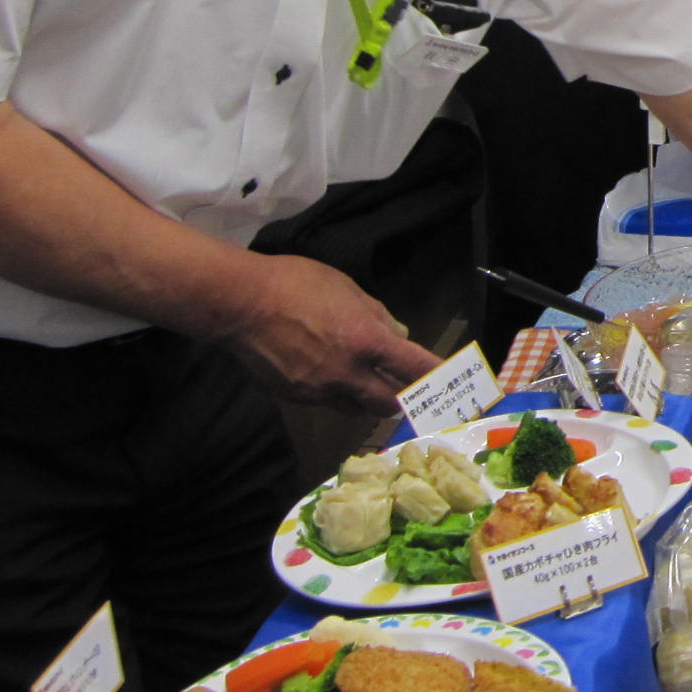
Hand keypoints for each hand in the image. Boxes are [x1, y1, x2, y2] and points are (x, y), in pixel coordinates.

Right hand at [220, 254, 436, 413]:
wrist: (240, 304)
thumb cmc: (296, 284)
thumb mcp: (347, 288)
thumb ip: (376, 316)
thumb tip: (398, 336)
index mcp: (366, 341)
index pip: (414, 368)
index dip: (437, 377)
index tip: (452, 382)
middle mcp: (348, 374)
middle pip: (390, 402)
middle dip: (405, 398)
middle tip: (412, 389)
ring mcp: (320, 391)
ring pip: (359, 407)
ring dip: (372, 399)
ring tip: (373, 383)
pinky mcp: (297, 398)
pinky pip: (329, 402)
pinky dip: (340, 393)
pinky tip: (334, 375)